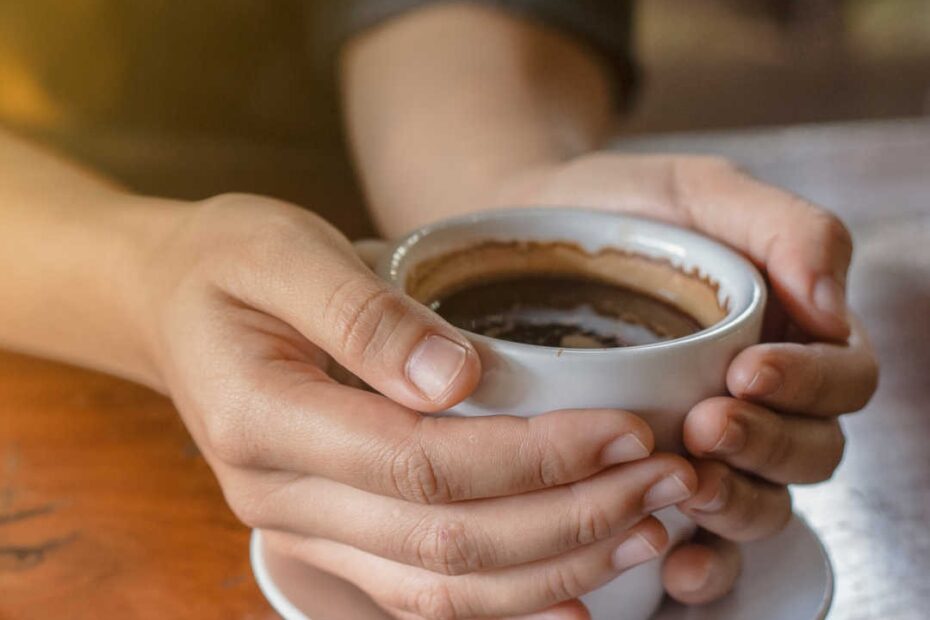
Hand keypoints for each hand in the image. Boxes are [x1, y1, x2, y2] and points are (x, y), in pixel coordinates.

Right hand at [142, 193, 698, 617]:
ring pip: (441, 589)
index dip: (535, 457)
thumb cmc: (228, 261)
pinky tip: (576, 593)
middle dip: (571, 517)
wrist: (169, 301)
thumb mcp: (282, 248)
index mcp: (265, 418)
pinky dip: (503, 603)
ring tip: (650, 531)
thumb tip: (458, 378)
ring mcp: (301, 527)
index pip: (422, 464)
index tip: (627, 429)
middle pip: (446, 541)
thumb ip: (364, 314)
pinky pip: (418, 595)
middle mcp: (280, 494)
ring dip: (555, 568)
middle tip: (669, 482)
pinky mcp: (326, 533)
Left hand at [497, 153, 878, 604]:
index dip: (811, 386)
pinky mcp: (654, 480)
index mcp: (790, 335)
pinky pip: (704, 542)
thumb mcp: (701, 193)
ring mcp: (710, 447)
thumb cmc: (621, 209)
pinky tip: (673, 558)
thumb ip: (783, 227)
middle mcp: (761, 401)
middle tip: (706, 423)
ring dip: (735, 504)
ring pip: (763, 504)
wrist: (523, 233)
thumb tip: (833, 306)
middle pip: (810, 453)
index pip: (842, 380)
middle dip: (767, 447)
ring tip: (684, 482)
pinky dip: (703, 561)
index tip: (746, 371)